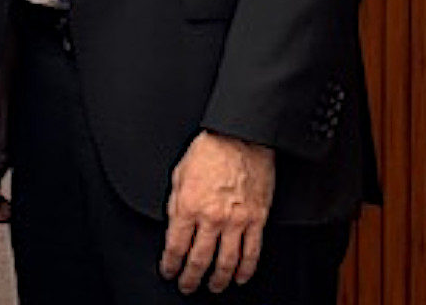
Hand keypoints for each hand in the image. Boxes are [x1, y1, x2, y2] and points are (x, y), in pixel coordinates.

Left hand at [161, 131, 273, 292]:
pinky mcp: (257, 220)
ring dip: (218, 280)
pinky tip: (240, 277)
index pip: (175, 247)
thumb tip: (174, 227)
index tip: (168, 271)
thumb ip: (176, 205)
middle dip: (190, 278)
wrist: (240, 138)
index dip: (170, 264)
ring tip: (212, 287)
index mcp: (188, 206)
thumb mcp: (179, 176)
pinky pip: (252, 252)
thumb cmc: (209, 152)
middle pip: (199, 260)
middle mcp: (211, 218)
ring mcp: (236, 221)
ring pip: (226, 262)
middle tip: (187, 286)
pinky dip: (246, 270)